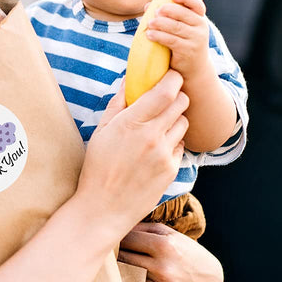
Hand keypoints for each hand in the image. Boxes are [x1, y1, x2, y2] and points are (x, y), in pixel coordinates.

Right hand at [78, 72, 188, 233]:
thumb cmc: (97, 167)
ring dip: (176, 118)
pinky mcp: (172, 170)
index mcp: (131, 123)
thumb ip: (118, 103)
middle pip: (181, 103)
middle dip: (176, 95)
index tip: (169, 74)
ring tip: (159, 124)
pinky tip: (157, 147)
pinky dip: (173, 141)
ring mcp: (164, 154)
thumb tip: (128, 81)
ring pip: (184, 123)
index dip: (172, 78)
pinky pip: (181, 145)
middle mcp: (152, 137)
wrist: (103, 207)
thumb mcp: (101, 131)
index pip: (166, 91)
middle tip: (166, 97)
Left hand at [118, 222, 223, 281]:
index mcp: (164, 246)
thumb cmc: (184, 254)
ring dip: (123, 274)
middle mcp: (164, 269)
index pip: (126, 240)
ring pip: (127, 278)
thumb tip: (117, 227)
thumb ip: (143, 227)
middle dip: (117, 256)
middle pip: (123, 259)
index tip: (116, 242)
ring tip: (123, 269)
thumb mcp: (170, 235)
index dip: (119, 240)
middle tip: (113, 256)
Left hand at [145, 0, 209, 79]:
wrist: (194, 68)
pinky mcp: (188, 51)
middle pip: (184, 14)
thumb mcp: (180, 28)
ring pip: (176, 27)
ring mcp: (196, 39)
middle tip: (156, 11)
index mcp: (199, 18)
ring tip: (149, 23)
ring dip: (160, 23)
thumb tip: (148, 5)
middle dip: (169, 10)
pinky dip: (159, 36)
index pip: (197, 5)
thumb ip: (167, 16)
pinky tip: (149, 34)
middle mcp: (200, 27)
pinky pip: (171, 40)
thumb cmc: (183, 43)